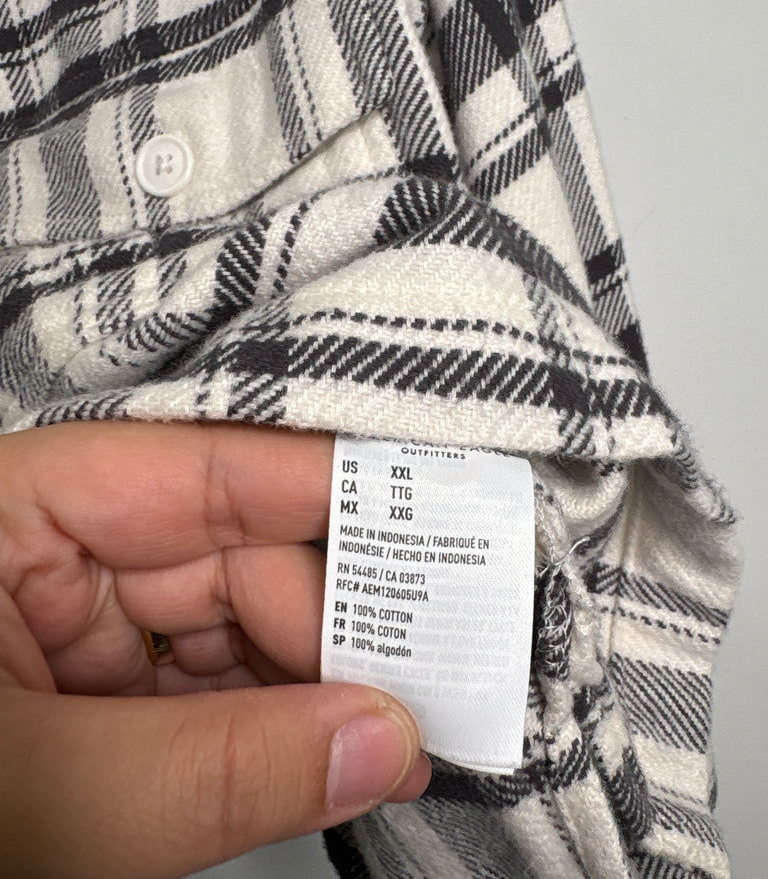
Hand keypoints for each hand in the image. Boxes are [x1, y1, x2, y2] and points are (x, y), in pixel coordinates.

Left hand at [0, 422, 429, 877]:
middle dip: (330, 617)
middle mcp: (45, 557)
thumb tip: (385, 740)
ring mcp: (69, 633)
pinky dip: (274, 729)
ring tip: (405, 729)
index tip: (431, 512)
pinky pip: (205, 695)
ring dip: (315, 681)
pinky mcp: (90, 705)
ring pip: (227, 629)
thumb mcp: (38, 799)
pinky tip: (337, 754)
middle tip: (436, 675)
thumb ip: (212, 770)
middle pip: (225, 553)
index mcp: (9, 516)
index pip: (189, 471)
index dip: (315, 486)